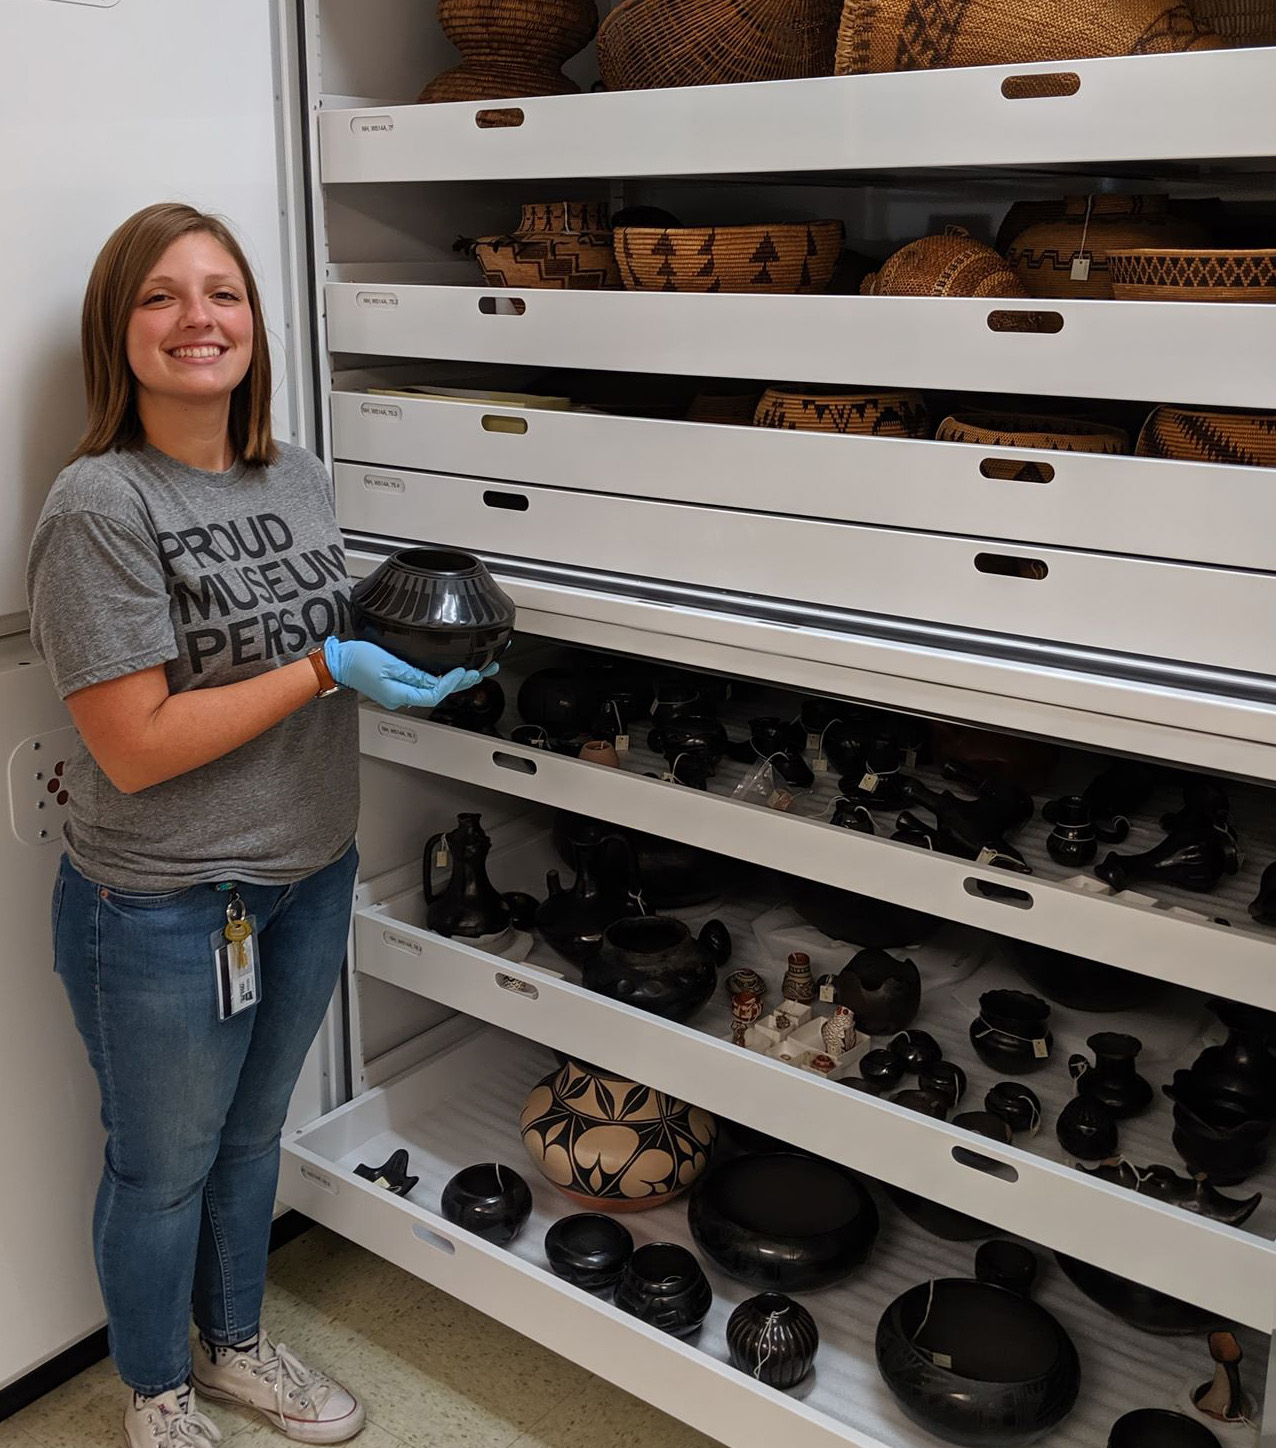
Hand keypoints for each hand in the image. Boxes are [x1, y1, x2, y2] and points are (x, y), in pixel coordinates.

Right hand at [323, 638, 497, 711]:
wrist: (338, 661)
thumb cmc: (357, 659)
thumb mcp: (389, 663)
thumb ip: (414, 674)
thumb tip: (436, 680)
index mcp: (399, 695)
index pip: (434, 694)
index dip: (452, 683)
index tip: (465, 672)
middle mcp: (401, 697)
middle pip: (438, 692)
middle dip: (463, 682)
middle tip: (484, 671)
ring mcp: (400, 692)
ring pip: (433, 688)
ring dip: (454, 680)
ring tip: (476, 672)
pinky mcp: (399, 684)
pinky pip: (424, 684)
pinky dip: (440, 678)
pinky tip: (451, 673)